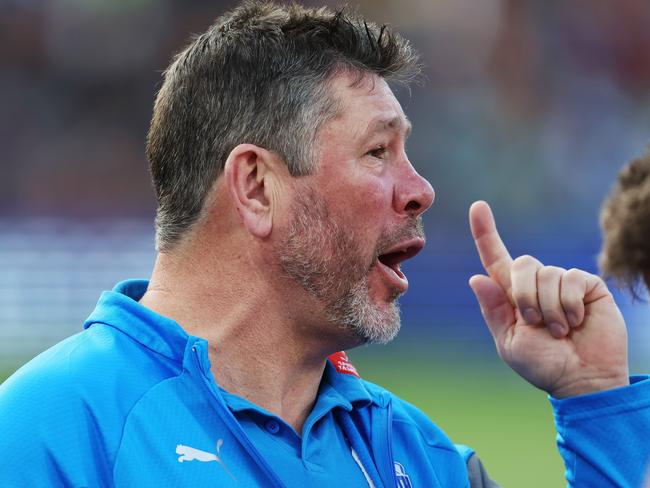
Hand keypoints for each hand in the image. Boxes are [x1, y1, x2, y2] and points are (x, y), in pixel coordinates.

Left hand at [468, 201, 628, 397]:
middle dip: (524, 295)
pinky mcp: (587, 285)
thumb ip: (493, 310)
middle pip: (521, 262)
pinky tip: (576, 322)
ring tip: (560, 330)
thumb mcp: (509, 341)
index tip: (477, 207)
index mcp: (512, 295)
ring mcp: (563, 282)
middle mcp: (536, 284)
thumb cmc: (543, 363)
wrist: (581, 380)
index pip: (495, 258)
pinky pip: (571, 278)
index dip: (485, 233)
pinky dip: (569, 304)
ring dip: (549, 308)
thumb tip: (476, 277)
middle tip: (536, 322)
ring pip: (546, 274)